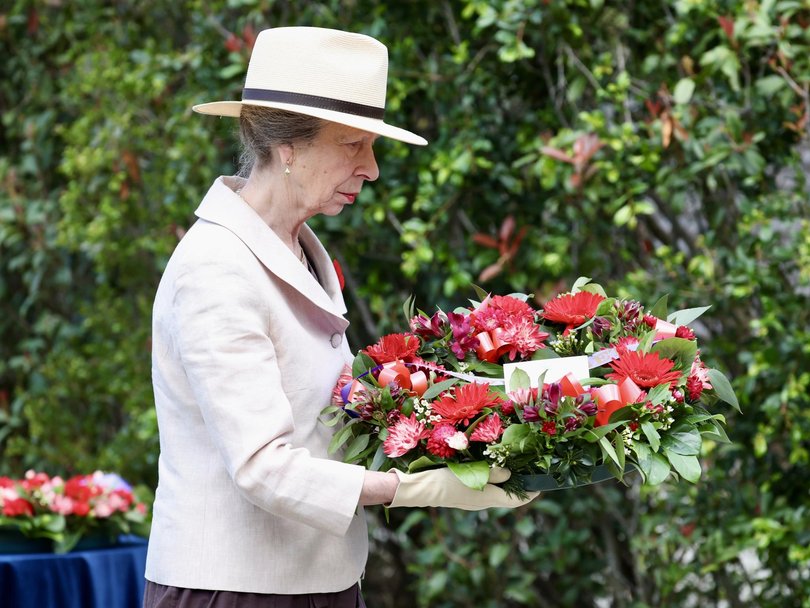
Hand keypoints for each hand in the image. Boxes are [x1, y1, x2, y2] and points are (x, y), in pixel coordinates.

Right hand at [388, 467, 538, 509]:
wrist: (420, 489)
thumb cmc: (445, 481)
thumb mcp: (471, 474)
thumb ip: (493, 474)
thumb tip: (509, 475)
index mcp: (487, 499)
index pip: (515, 500)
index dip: (530, 494)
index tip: (542, 486)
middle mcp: (482, 502)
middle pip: (507, 496)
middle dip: (520, 486)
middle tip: (529, 471)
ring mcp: (472, 499)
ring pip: (496, 492)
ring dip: (506, 482)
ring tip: (513, 467)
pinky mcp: (464, 493)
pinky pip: (485, 488)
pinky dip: (493, 480)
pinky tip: (490, 468)